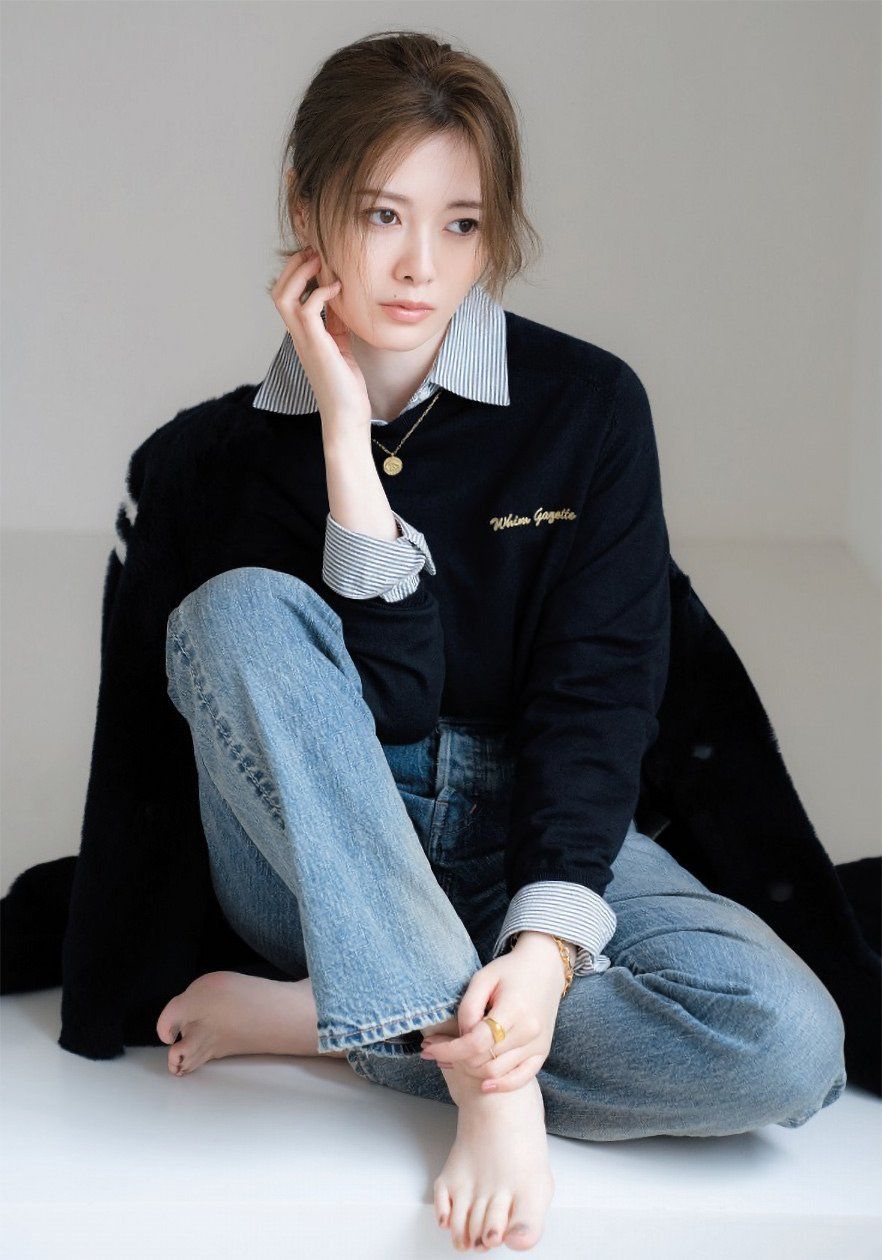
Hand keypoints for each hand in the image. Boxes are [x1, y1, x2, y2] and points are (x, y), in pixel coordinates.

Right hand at [269, 246, 371, 435]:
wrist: (347, 417)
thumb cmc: (346, 386)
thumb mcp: (343, 346)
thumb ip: (337, 324)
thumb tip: (341, 299)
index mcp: (303, 335)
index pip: (288, 296)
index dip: (298, 273)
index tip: (318, 258)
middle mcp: (298, 336)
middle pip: (278, 291)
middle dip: (294, 266)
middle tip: (315, 251)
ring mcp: (304, 341)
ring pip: (284, 296)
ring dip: (300, 273)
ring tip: (320, 260)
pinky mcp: (317, 346)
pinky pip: (308, 309)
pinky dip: (321, 292)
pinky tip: (338, 289)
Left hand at [419, 940, 566, 1092]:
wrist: (544, 967)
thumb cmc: (510, 970)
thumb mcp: (483, 978)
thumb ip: (468, 1008)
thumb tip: (460, 1037)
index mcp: (514, 1009)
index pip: (476, 1042)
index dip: (448, 1049)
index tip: (428, 1047)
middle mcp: (529, 1031)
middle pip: (483, 1061)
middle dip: (453, 1058)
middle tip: (434, 1047)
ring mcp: (538, 1044)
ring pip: (496, 1072)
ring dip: (469, 1070)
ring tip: (451, 1058)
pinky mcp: (542, 1052)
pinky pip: (520, 1079)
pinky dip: (500, 1085)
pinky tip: (483, 1085)